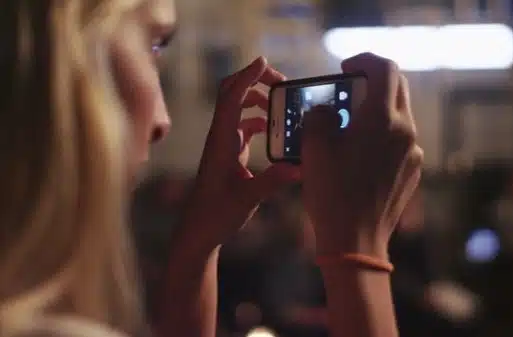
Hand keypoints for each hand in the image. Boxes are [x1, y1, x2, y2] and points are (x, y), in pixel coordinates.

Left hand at [175, 57, 299, 253]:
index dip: (248, 76)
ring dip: (260, 99)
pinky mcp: (231, 154)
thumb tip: (300, 166)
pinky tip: (278, 131)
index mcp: (221, 141)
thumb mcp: (246, 199)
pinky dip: (262, 121)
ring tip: (284, 104)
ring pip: (240, 108)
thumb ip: (272, 181)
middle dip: (255, 80)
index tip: (265, 62)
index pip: (231, 97)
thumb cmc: (215, 215)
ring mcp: (225, 144)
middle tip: (282, 83)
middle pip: (233, 93)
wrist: (198, 231)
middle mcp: (221, 137)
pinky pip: (246, 127)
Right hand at [301, 53, 422, 259]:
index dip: (363, 60)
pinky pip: (400, 141)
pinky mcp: (413, 171)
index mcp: (382, 119)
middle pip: (397, 88)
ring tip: (350, 127)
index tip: (345, 68)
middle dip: (372, 82)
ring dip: (377, 111)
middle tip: (348, 92)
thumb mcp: (314, 147)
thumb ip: (319, 115)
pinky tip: (361, 155)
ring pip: (399, 116)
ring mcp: (413, 152)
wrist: (355, 241)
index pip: (383, 68)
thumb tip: (326, 109)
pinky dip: (383, 136)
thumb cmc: (332, 192)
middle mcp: (405, 130)